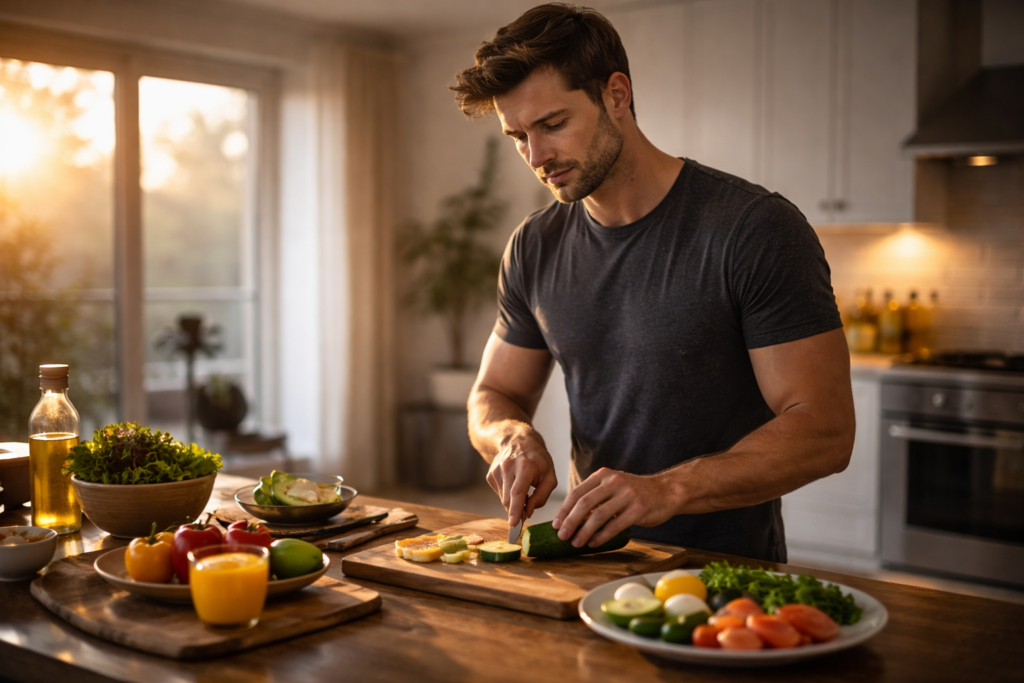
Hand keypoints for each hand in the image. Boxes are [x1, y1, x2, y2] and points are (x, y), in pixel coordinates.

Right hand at [486, 430, 557, 526]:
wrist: (518, 441)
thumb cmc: (538, 460)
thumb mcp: (550, 475)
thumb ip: (542, 496)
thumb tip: (528, 511)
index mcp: (525, 466)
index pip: (518, 491)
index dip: (516, 509)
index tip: (513, 524)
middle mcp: (508, 467)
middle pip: (509, 498)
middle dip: (516, 511)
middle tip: (524, 516)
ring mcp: (497, 470)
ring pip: (503, 498)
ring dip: (513, 502)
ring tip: (523, 491)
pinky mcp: (490, 474)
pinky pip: (499, 493)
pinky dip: (508, 495)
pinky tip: (514, 485)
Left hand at [552, 468, 674, 547]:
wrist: (666, 491)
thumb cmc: (635, 493)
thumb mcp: (613, 486)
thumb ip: (595, 497)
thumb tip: (571, 518)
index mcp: (604, 475)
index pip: (577, 492)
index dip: (564, 509)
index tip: (556, 524)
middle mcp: (614, 482)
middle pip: (584, 503)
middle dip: (570, 521)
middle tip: (562, 536)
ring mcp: (627, 495)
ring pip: (598, 515)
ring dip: (584, 531)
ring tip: (576, 543)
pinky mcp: (638, 509)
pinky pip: (615, 525)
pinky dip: (602, 536)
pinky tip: (594, 543)